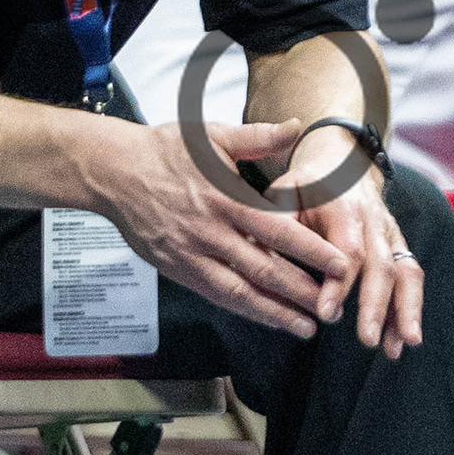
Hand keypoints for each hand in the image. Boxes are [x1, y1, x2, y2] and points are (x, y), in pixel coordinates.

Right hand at [87, 119, 344, 341]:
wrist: (113, 171)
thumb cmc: (165, 149)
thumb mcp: (211, 135)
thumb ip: (257, 137)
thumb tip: (296, 126)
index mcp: (225, 198)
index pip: (278, 231)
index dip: (311, 251)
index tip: (340, 266)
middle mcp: (210, 232)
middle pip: (264, 270)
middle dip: (301, 293)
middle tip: (333, 310)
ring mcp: (192, 254)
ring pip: (239, 291)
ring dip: (275, 312)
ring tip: (305, 327)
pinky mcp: (177, 268)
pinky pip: (215, 294)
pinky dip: (244, 309)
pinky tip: (266, 317)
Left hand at [267, 128, 427, 355]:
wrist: (341, 164)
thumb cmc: (304, 187)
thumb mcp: (284, 194)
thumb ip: (275, 226)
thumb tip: (254, 257)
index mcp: (344, 207)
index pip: (347, 249)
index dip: (339, 284)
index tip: (326, 313)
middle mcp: (374, 221)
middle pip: (382, 266)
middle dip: (375, 305)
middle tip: (366, 340)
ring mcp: (391, 234)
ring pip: (406, 273)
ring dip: (405, 312)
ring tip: (399, 347)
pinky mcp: (399, 247)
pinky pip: (411, 278)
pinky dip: (410, 310)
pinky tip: (404, 340)